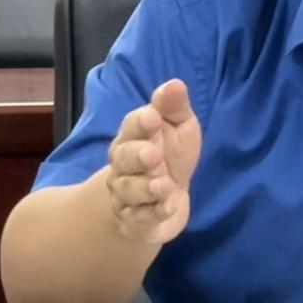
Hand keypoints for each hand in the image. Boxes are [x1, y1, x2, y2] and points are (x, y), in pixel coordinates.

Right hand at [105, 79, 201, 244]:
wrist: (161, 201)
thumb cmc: (170, 155)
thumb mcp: (178, 127)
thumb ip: (173, 107)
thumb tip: (175, 83)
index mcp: (134, 137)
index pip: (132, 126)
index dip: (140, 123)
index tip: (153, 117)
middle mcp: (124, 165)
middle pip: (123, 158)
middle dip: (137, 155)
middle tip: (153, 154)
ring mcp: (127, 193)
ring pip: (130, 190)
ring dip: (146, 187)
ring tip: (163, 184)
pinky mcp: (136, 219)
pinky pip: (141, 217)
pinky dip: (154, 213)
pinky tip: (168, 207)